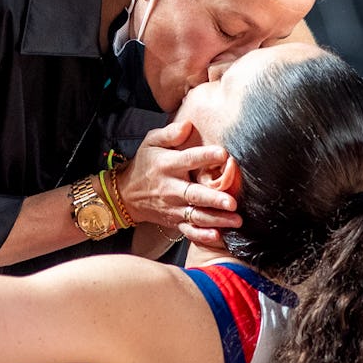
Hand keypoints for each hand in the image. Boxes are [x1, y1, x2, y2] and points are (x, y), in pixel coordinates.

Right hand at [116, 122, 240, 247]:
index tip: (224, 154)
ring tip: (236, 220)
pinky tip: (218, 237)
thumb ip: (170, 133)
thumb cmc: (145, 163)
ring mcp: (173, 207)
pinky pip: (189, 231)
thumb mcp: (151, 142)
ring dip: (216, 219)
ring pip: (196, 215)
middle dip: (213, 199)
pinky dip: (202, 236)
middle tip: (232, 202)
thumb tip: (188, 125)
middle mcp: (171, 188)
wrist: (126, 195)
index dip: (205, 156)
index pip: (188, 159)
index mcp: (167, 165)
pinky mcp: (175, 221)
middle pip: (194, 194)